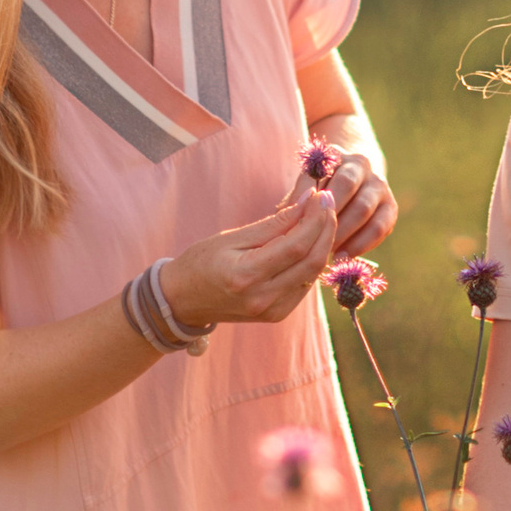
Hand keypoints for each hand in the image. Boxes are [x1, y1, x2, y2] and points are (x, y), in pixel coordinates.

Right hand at [159, 192, 335, 329]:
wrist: (182, 301)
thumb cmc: (201, 262)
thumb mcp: (231, 237)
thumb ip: (274, 223)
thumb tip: (308, 201)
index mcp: (246, 276)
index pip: (296, 245)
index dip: (315, 219)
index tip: (322, 195)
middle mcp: (263, 298)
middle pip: (312, 261)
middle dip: (326, 228)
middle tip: (329, 201)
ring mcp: (273, 311)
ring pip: (313, 273)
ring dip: (323, 243)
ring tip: (322, 215)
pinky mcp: (278, 315)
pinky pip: (305, 284)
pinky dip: (312, 260)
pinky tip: (312, 240)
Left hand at [293, 141, 396, 257]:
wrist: (353, 188)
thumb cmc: (317, 195)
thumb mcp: (304, 192)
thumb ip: (295, 202)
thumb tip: (288, 216)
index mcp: (334, 155)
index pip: (319, 171)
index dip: (306, 196)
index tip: (294, 220)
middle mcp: (359, 164)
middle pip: (346, 184)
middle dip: (327, 214)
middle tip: (311, 238)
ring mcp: (378, 184)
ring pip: (363, 207)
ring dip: (342, 232)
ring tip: (325, 252)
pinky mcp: (390, 206)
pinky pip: (379, 226)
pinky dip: (360, 244)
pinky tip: (343, 256)